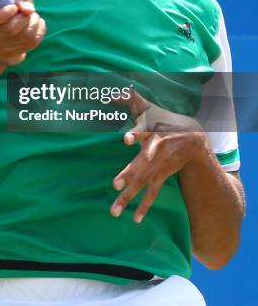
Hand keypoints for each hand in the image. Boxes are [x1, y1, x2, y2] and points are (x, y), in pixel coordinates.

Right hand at [0, 0, 45, 65]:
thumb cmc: (3, 13)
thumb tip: (29, 10)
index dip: (4, 13)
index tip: (13, 8)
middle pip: (11, 29)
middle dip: (24, 17)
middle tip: (25, 12)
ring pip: (26, 36)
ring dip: (34, 22)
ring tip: (33, 16)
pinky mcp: (12, 55)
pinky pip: (33, 42)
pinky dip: (40, 29)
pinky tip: (37, 23)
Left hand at [110, 88, 207, 222]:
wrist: (193, 139)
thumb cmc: (164, 121)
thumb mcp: (149, 108)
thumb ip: (131, 98)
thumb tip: (115, 89)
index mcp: (152, 134)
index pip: (144, 133)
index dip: (136, 135)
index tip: (127, 139)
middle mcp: (154, 152)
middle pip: (140, 165)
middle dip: (128, 175)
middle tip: (115, 185)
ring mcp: (158, 167)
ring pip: (143, 184)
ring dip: (129, 198)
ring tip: (115, 211)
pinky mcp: (162, 176)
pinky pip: (152, 194)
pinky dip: (144, 206)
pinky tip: (135, 220)